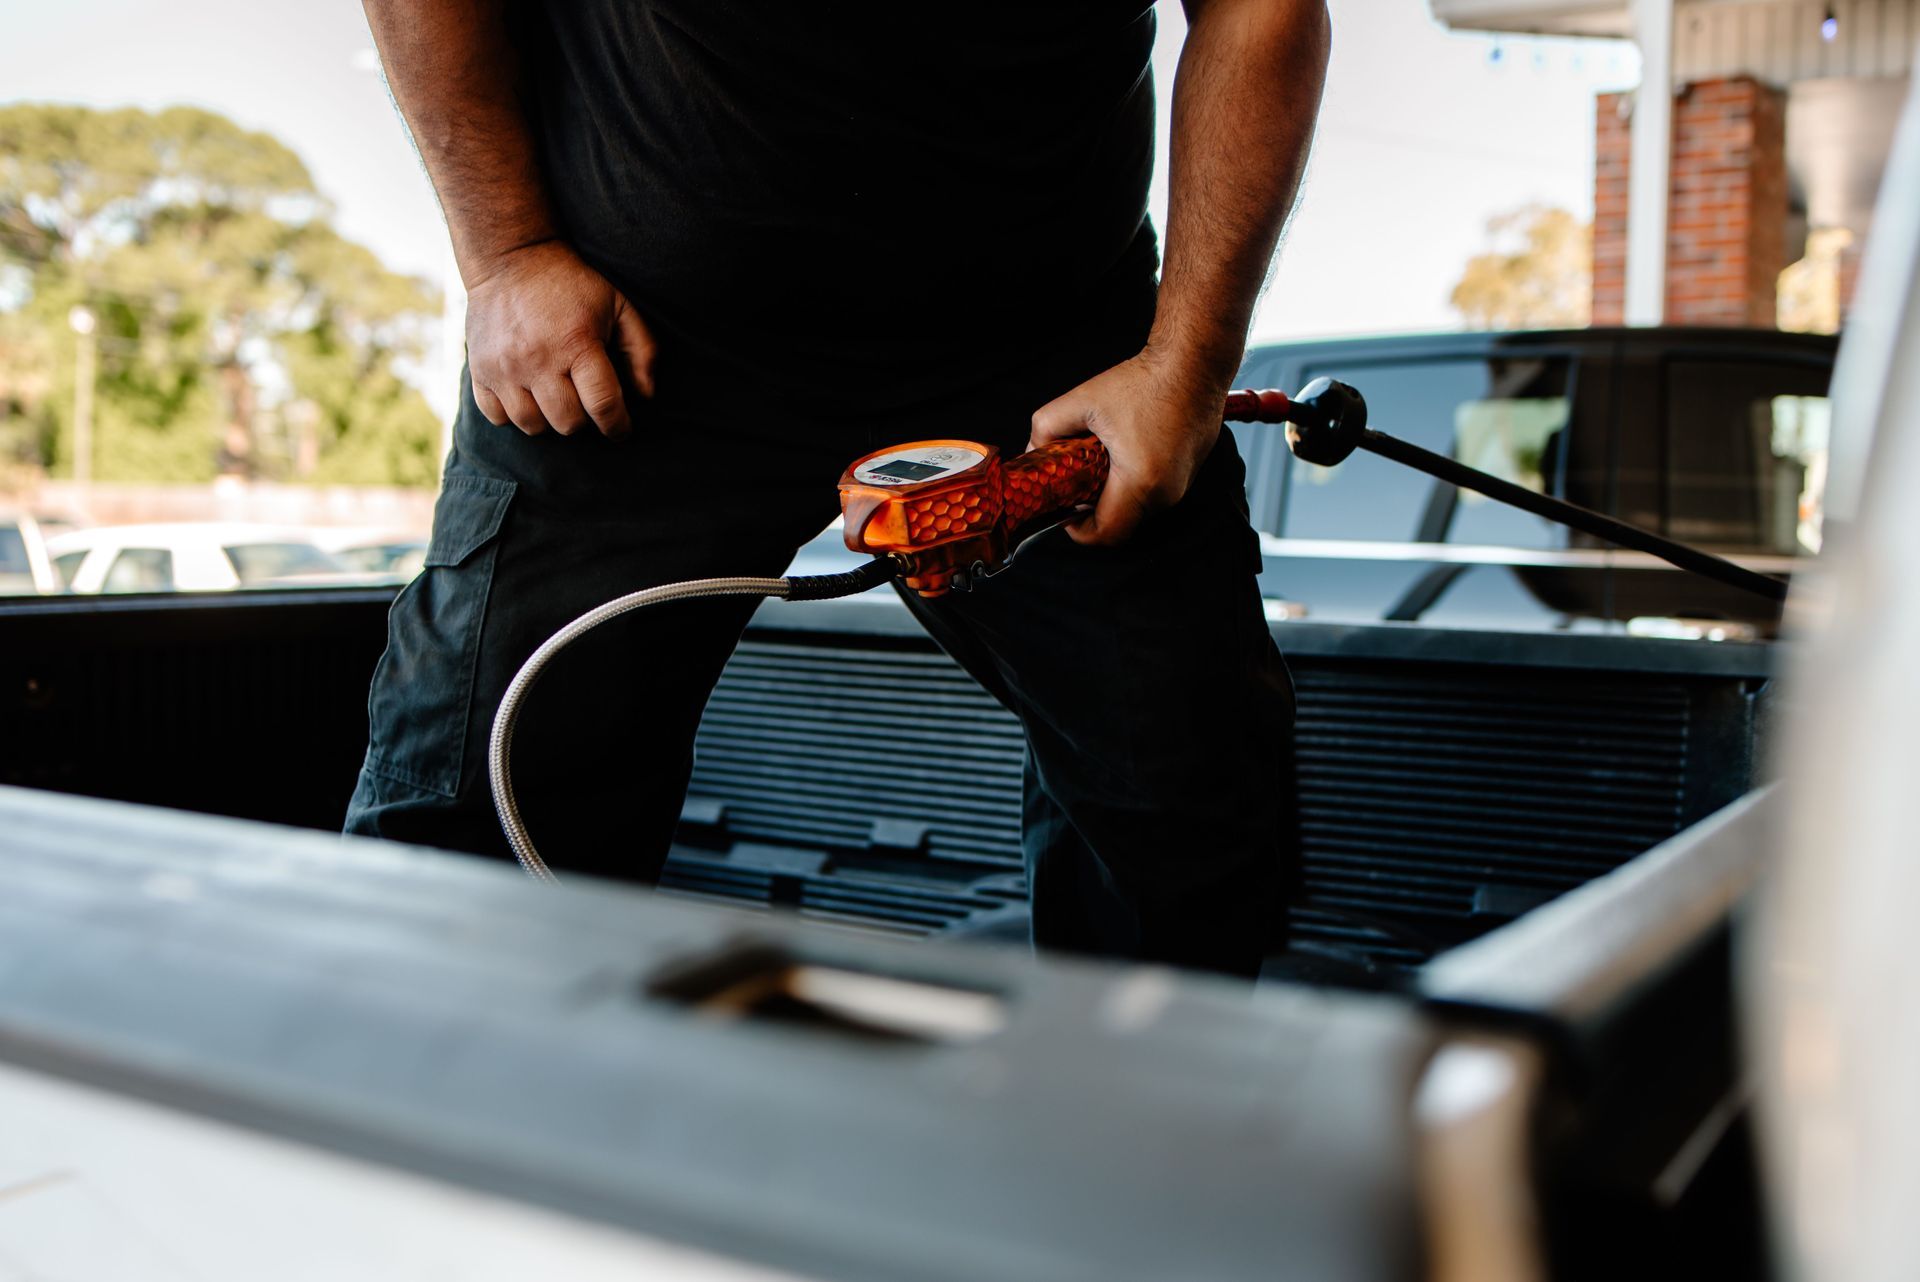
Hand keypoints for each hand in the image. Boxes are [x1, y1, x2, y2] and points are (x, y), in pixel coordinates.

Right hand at [464, 240, 657, 437]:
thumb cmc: (572, 286)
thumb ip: (642, 350)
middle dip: (583, 419)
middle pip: (568, 423)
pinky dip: (513, 416)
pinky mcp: (479, 370)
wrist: (511, 259)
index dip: (618, 426)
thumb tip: (646, 396)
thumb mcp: (618, 305)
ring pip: (532, 426)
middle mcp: (538, 360)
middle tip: (584, 403)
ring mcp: (504, 368)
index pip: (603, 405)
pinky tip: (527, 397)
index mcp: (577, 343)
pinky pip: (497, 417)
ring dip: (549, 421)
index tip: (621, 429)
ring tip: (556, 399)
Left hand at [1027, 348, 1223, 545]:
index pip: (1105, 534)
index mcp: (1140, 481)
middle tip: (1080, 477)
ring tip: (1105, 456)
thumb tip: (1033, 450)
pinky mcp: (1190, 472)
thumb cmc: (1147, 380)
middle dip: (1095, 506)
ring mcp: (1183, 484)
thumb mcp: (1083, 400)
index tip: (1067, 510)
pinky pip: (1157, 490)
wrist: (1194, 363)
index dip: (1079, 530)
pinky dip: (1136, 479)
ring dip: (1116, 490)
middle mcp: (1167, 492)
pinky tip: (1128, 448)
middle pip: (1121, 521)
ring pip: (1139, 507)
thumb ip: (1047, 427)